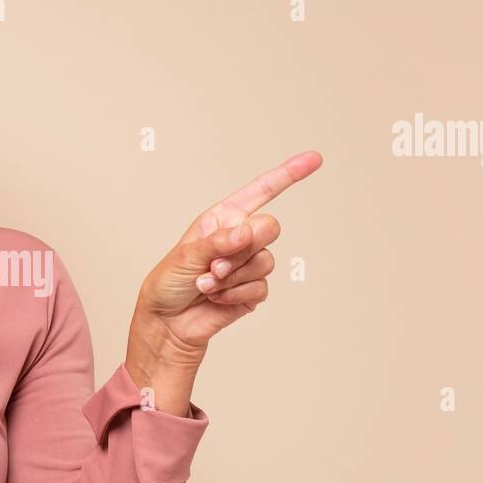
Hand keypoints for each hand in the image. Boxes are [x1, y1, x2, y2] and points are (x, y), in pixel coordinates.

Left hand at [129, 150, 323, 380]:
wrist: (167, 323)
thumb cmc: (167, 284)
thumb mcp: (185, 256)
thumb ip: (218, 242)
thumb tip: (247, 231)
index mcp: (223, 218)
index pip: (261, 191)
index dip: (289, 174)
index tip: (315, 159)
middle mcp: (239, 237)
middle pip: (269, 228)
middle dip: (244, 248)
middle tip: (214, 265)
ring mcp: (248, 264)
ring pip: (265, 262)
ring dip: (233, 276)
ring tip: (206, 284)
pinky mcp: (252, 291)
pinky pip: (260, 288)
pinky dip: (235, 294)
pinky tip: (215, 298)